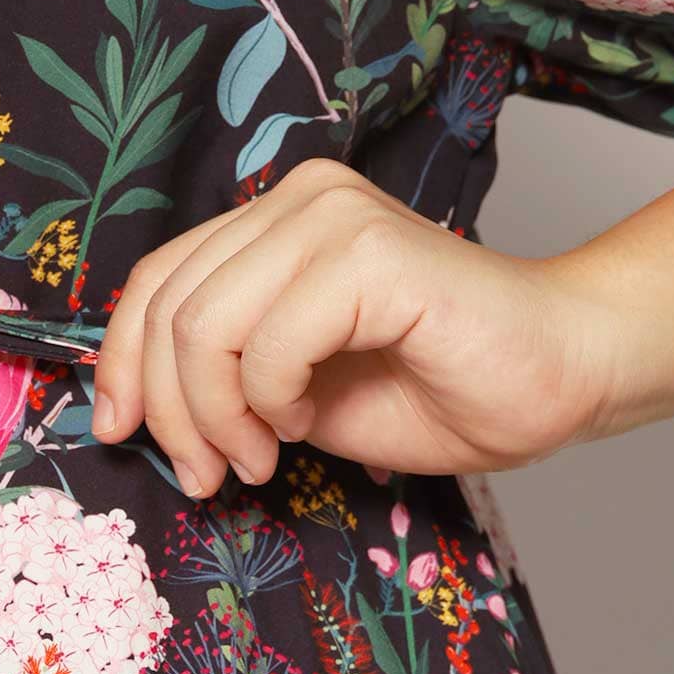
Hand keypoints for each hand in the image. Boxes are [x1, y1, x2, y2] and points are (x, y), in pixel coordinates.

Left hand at [92, 158, 627, 492]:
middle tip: (206, 473)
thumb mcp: (287, 391)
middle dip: (168, 410)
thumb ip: (218, 376)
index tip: (121, 434)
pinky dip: (271, 404)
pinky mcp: (369, 252)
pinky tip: (304, 424)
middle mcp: (297, 200)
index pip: (155, 280)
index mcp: (272, 222)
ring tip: (259, 457)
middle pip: (166, 306)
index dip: (118, 361)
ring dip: (217, 416)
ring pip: (203, 326)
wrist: (555, 380)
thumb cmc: (433, 388)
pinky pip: (268, 343)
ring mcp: (333, 216)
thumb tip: (125, 408)